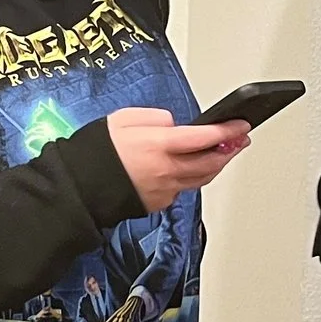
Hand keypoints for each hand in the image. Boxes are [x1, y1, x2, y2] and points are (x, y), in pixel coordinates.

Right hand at [107, 107, 249, 212]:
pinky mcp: (158, 203)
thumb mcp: (124, 118)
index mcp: (159, 145)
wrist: (79, 186)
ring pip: (201, 179)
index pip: (205, 138)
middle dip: (230, 150)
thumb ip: (155, 118)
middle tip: (241, 139)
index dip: (227, 131)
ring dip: (216, 166)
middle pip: (211, 163)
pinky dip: (192, 177)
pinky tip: (193, 169)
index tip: (240, 125)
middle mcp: (166, 170)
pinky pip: (182, 189)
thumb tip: (174, 125)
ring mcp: (164, 190)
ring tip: (224, 153)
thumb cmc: (97, 151)